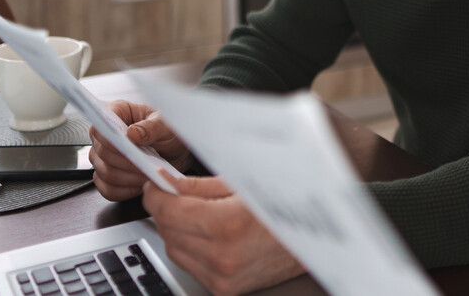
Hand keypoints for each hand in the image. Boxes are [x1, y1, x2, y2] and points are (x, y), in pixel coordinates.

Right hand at [89, 100, 194, 200]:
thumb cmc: (170, 131)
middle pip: (101, 153)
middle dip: (126, 162)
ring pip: (105, 173)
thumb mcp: (167, 125)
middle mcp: (105, 135)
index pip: (100, 128)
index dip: (110, 140)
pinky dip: (124, 191)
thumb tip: (133, 133)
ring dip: (128, 178)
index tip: (127, 148)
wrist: (177, 149)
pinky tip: (140, 185)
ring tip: (148, 175)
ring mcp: (104, 157)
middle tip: (146, 165)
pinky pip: (108, 189)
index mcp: (116, 113)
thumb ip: (152, 127)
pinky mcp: (108, 176)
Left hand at [143, 173, 305, 295]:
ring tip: (199, 214)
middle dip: (167, 210)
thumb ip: (196, 186)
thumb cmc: (285, 206)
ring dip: (177, 231)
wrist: (314, 239)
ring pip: (174, 251)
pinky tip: (209, 235)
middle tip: (176, 194)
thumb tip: (165, 182)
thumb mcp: (243, 184)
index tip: (154, 185)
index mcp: (227, 225)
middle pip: (167, 231)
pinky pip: (190, 267)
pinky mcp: (224, 290)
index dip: (155, 194)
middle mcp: (222, 257)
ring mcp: (222, 277)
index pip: (168, 210)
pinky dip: (192, 249)